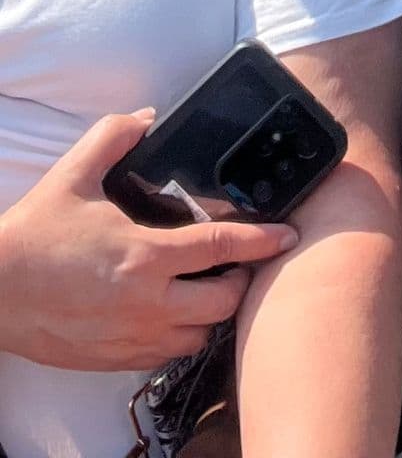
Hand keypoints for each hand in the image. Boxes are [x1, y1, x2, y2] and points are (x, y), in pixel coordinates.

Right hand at [0, 111, 298, 371]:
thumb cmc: (35, 235)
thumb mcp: (75, 172)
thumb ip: (116, 135)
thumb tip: (149, 119)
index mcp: (144, 256)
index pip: (221, 249)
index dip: (262, 240)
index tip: (288, 234)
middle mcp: (146, 303)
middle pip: (224, 302)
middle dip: (242, 280)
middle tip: (241, 260)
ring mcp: (132, 337)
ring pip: (200, 336)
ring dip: (213, 312)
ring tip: (209, 285)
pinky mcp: (116, 360)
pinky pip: (167, 354)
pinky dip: (180, 335)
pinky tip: (173, 310)